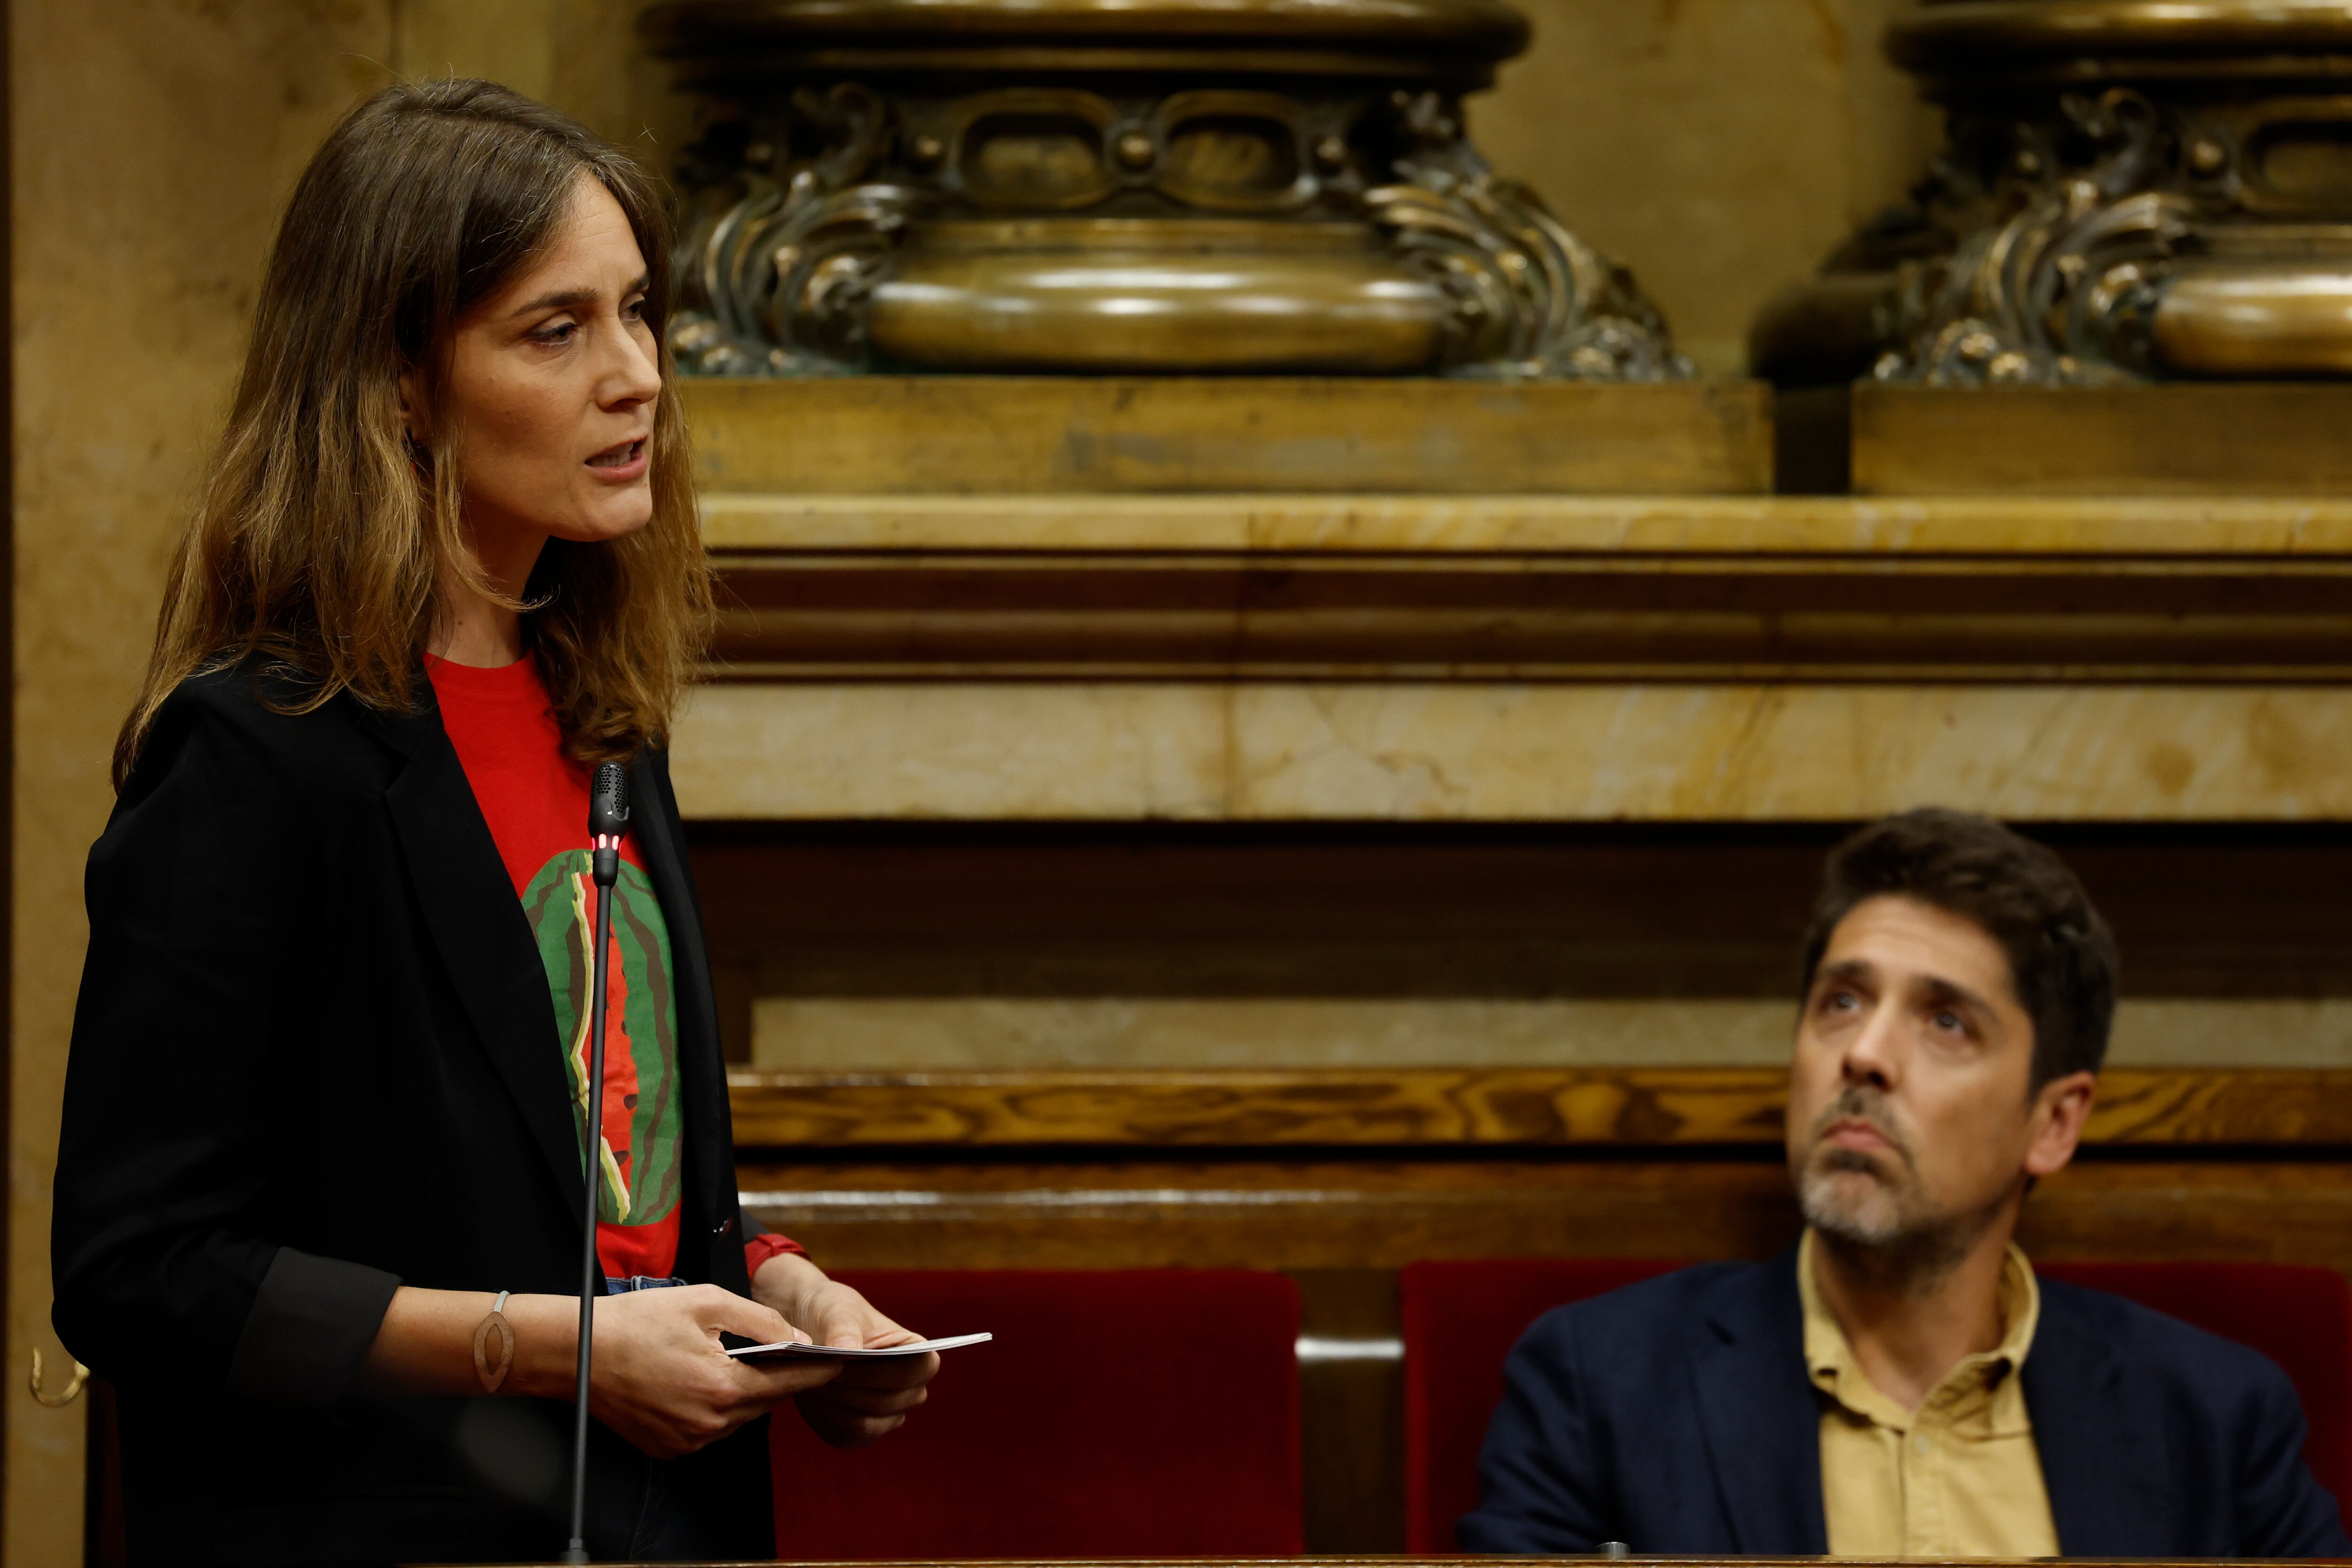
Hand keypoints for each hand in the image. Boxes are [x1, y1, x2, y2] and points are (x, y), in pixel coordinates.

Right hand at [585, 1284, 841, 1459]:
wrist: (578, 1352)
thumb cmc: (640, 1321)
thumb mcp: (707, 1303)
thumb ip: (761, 1322)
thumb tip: (797, 1340)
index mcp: (723, 1386)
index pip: (789, 1383)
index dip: (816, 1371)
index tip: (839, 1364)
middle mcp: (709, 1423)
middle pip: (764, 1401)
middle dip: (773, 1377)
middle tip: (772, 1351)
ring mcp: (688, 1441)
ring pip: (738, 1416)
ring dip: (741, 1392)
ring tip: (722, 1360)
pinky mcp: (669, 1449)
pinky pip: (709, 1428)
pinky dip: (712, 1407)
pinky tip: (693, 1380)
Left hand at [752, 1252, 939, 1448]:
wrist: (811, 1329)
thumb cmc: (833, 1313)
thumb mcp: (837, 1308)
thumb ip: (844, 1327)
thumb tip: (849, 1349)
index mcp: (920, 1355)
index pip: (914, 1372)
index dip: (876, 1372)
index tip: (840, 1362)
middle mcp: (912, 1390)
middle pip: (885, 1403)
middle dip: (846, 1389)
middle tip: (814, 1372)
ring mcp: (890, 1416)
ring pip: (863, 1425)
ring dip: (831, 1404)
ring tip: (810, 1380)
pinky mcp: (863, 1434)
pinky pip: (844, 1436)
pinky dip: (822, 1418)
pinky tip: (810, 1394)